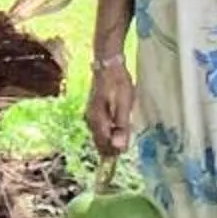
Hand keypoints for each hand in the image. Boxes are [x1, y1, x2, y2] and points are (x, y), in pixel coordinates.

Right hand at [87, 47, 136, 161]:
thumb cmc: (118, 84)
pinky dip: (107, 134)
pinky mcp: (93, 112)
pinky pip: (99, 130)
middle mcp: (91, 120)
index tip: (126, 150)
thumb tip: (119, 147)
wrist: (108, 65)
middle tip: (125, 146)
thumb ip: (121, 126)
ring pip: (98, 137)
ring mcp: (90, 116)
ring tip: (122, 139)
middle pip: (100, 143)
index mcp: (98, 120)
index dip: (115, 151)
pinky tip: (115, 130)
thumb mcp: (124, 105)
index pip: (105, 145)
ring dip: (109, 142)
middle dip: (112, 149)